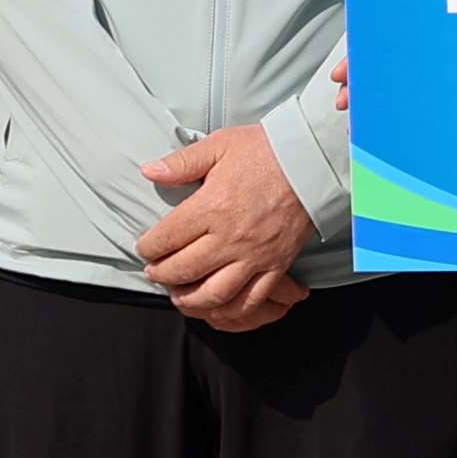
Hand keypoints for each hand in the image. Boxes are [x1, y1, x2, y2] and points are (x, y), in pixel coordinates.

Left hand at [137, 124, 314, 332]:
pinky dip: (229, 312)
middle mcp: (230, 238)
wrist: (312, 161)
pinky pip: (250, 301)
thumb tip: (149, 171)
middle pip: (184, 270)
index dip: (148, 248)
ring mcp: (254, 257)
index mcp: (212, 207)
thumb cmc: (266, 151)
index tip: (144, 248)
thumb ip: (182, 163)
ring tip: (179, 296)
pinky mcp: (276, 267)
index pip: (167, 239)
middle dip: (161, 275)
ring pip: (213, 295)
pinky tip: (216, 309)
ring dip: (189, 301)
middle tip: (154, 272)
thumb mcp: (220, 145)